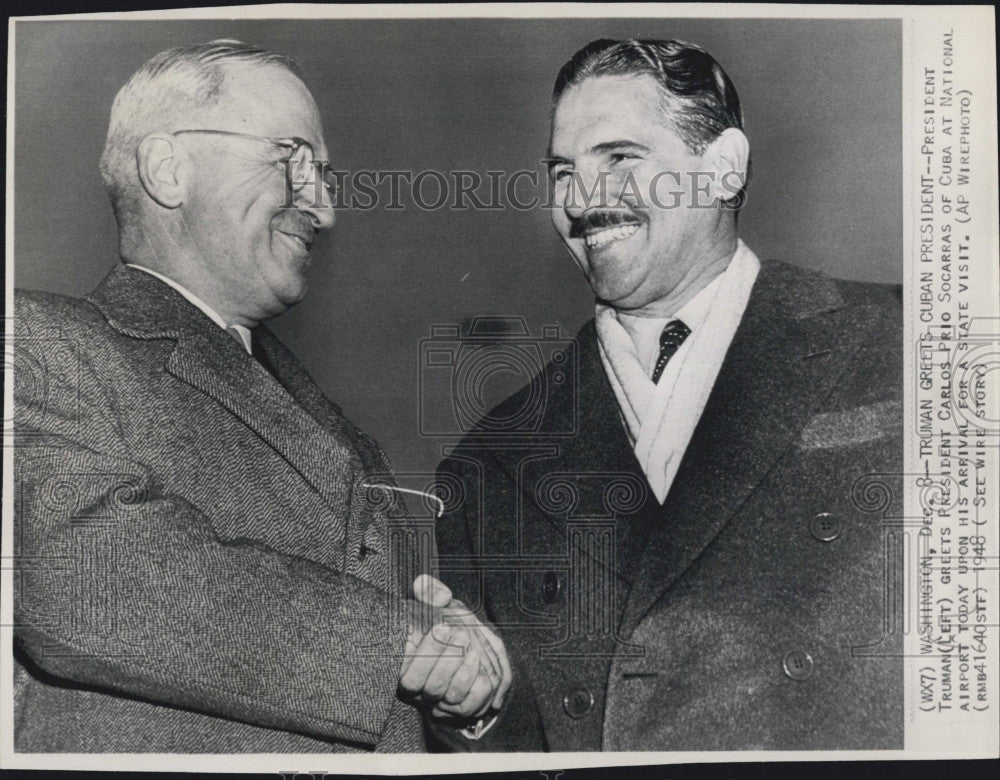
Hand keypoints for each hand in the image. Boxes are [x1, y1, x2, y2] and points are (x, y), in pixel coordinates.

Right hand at [398, 574, 511, 720]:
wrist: (467, 644)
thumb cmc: (446, 623)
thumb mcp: (436, 604)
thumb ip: (429, 593)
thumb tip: (423, 583)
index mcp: (407, 666)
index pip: (407, 673)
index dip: (426, 651)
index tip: (443, 625)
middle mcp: (420, 689)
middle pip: (426, 686)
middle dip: (445, 659)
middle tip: (461, 633)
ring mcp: (440, 701)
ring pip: (447, 697)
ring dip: (462, 675)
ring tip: (473, 651)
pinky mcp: (462, 707)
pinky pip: (469, 707)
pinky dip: (478, 691)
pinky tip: (484, 673)